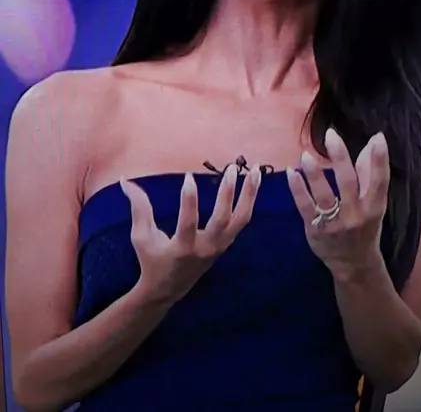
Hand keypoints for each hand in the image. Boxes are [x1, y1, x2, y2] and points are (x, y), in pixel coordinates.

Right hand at [121, 164, 260, 304]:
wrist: (168, 289)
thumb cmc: (151, 260)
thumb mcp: (141, 237)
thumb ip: (139, 207)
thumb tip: (125, 180)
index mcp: (182, 249)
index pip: (188, 224)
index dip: (189, 201)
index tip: (188, 176)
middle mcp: (205, 249)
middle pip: (223, 221)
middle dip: (229, 194)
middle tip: (232, 169)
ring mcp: (219, 247)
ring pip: (241, 220)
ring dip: (250, 195)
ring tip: (257, 171)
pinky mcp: (226, 244)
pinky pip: (242, 221)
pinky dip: (249, 202)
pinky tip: (254, 183)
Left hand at [287, 129, 389, 280]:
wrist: (353, 265)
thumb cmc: (365, 226)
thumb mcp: (373, 204)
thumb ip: (370, 173)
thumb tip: (372, 141)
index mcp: (374, 207)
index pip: (379, 181)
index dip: (380, 160)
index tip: (378, 138)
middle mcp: (356, 215)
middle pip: (348, 183)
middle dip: (340, 158)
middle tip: (331, 134)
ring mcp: (335, 224)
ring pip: (324, 196)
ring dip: (314, 174)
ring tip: (306, 155)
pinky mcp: (315, 230)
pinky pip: (305, 207)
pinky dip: (297, 189)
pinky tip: (291, 173)